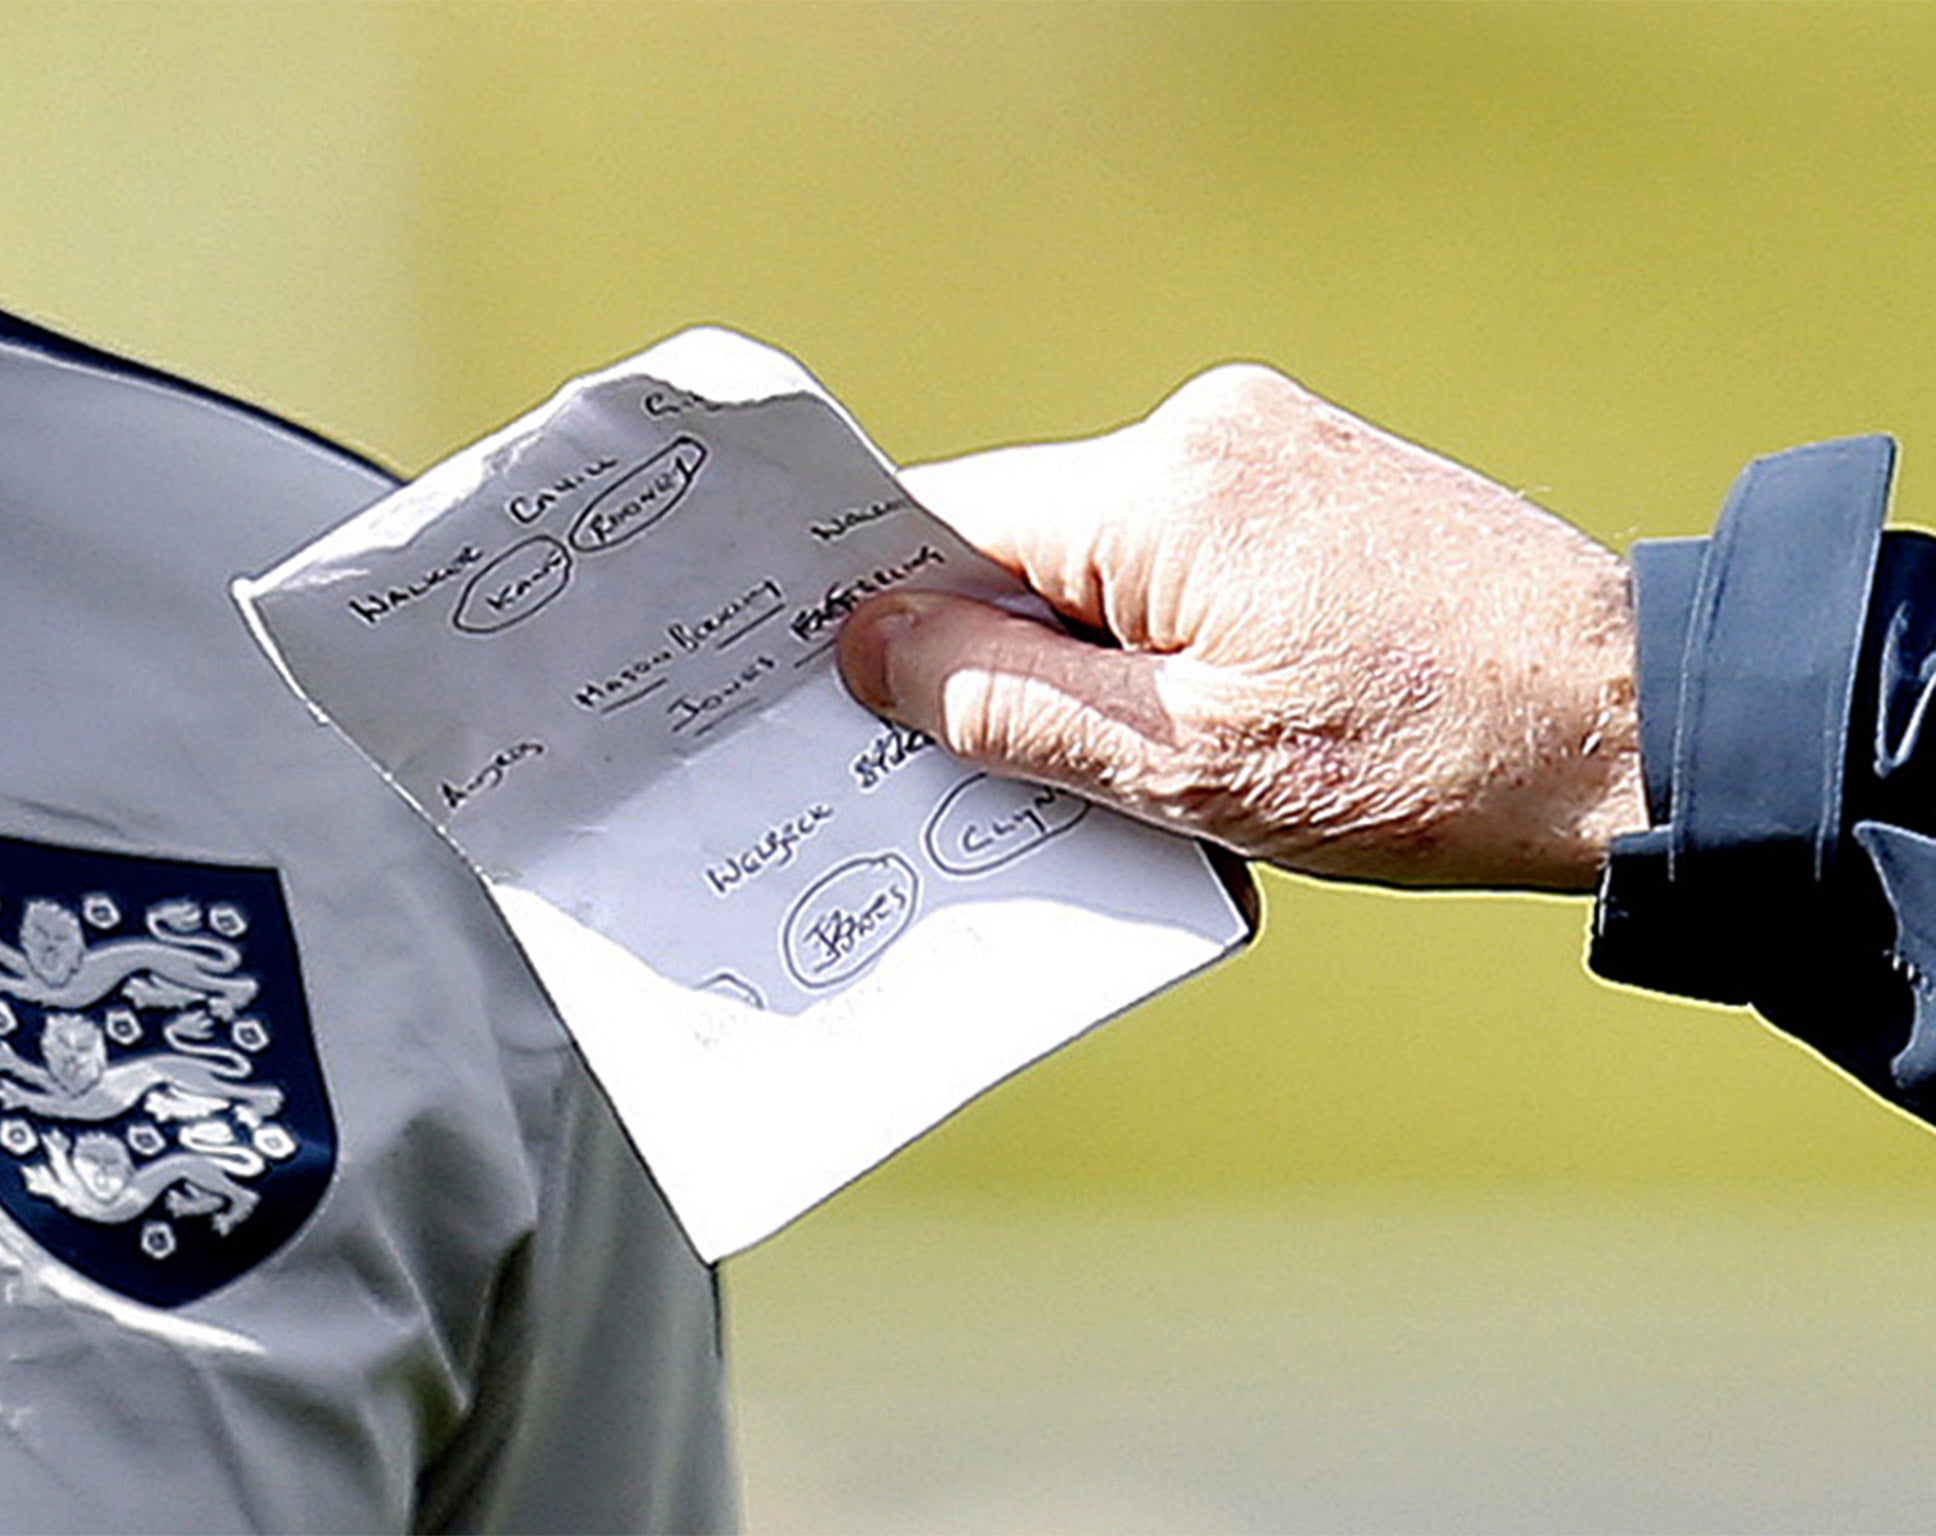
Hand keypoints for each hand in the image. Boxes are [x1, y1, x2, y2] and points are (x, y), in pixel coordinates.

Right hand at [837, 366, 1648, 891]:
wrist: (1632, 726)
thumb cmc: (1430, 753)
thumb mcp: (1183, 764)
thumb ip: (1005, 702)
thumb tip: (872, 648)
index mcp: (1160, 487)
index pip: (950, 518)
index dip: (885, 609)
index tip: (845, 689)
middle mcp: (1210, 433)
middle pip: (1024, 536)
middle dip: (991, 648)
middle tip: (983, 762)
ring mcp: (1272, 449)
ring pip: (1102, 553)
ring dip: (1080, 651)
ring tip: (1118, 759)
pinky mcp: (1317, 485)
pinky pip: (1179, 552)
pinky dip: (1154, 633)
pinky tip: (1193, 717)